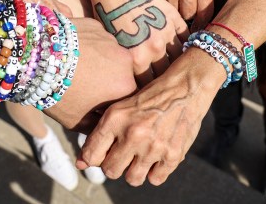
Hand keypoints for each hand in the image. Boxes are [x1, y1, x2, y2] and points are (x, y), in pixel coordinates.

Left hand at [43, 17, 136, 132]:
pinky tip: (72, 53)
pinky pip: (97, 40)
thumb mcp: (77, 121)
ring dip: (100, 63)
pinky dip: (88, 46)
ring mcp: (110, 40)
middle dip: (109, 82)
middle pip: (122, 75)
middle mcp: (124, 60)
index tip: (98, 106)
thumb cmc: (57, 92)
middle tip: (85, 87)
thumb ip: (98, 126)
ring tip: (77, 69)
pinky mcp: (96, 26)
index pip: (129, 99)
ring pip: (110, 55)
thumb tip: (105, 128)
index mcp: (125, 86)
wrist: (36, 57)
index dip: (114, 104)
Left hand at [76, 48, 226, 185]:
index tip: (98, 156)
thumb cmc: (149, 97)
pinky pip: (155, 179)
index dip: (92, 158)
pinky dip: (154, 172)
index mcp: (115, 119)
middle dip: (113, 165)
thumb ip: (100, 134)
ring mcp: (153, 146)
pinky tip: (155, 157)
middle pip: (111, 170)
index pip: (92, 155)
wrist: (184, 87)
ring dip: (133, 171)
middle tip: (121, 154)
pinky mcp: (173, 154)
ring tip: (138, 157)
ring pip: (132, 179)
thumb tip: (80, 163)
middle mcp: (133, 134)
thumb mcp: (121, 107)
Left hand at [89, 0, 186, 85]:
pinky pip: (185, 39)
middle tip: (163, 82)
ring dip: (176, 63)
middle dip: (163, 80)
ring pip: (178, 59)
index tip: (147, 92)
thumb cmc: (105, 15)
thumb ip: (126, 66)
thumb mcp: (111, 45)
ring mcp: (166, 33)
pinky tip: (181, 51)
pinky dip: (184, 46)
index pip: (147, 86)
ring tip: (174, 68)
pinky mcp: (174, 19)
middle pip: (164, 75)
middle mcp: (154, 49)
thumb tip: (134, 84)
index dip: (146, 90)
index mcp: (136, 59)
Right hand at [132, 0, 213, 30]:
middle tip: (179, 8)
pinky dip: (158, 4)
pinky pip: (160, 6)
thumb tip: (199, 17)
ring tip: (167, 0)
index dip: (202, 21)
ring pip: (174, 14)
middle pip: (190, 15)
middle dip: (185, 14)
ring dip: (170, 10)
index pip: (207, 10)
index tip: (197, 26)